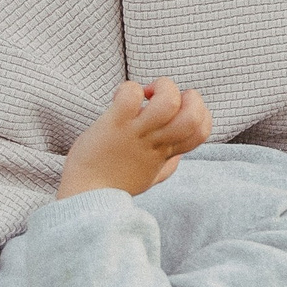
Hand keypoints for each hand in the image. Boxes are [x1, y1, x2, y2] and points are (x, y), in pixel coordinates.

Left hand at [59, 78, 212, 198]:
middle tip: (165, 99)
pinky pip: (130, 97)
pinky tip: (119, 97)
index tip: (178, 111)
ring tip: (146, 93)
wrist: (84, 197)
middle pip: (192, 116)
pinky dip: (129, 89)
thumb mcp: (150, 178)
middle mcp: (156, 142)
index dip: (200, 113)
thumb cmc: (114, 186)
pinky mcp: (114, 124)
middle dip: (189, 97)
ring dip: (163, 88)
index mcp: (166, 152)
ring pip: (168, 102)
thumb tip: (178, 155)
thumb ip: (167, 165)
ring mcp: (136, 133)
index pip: (202, 131)